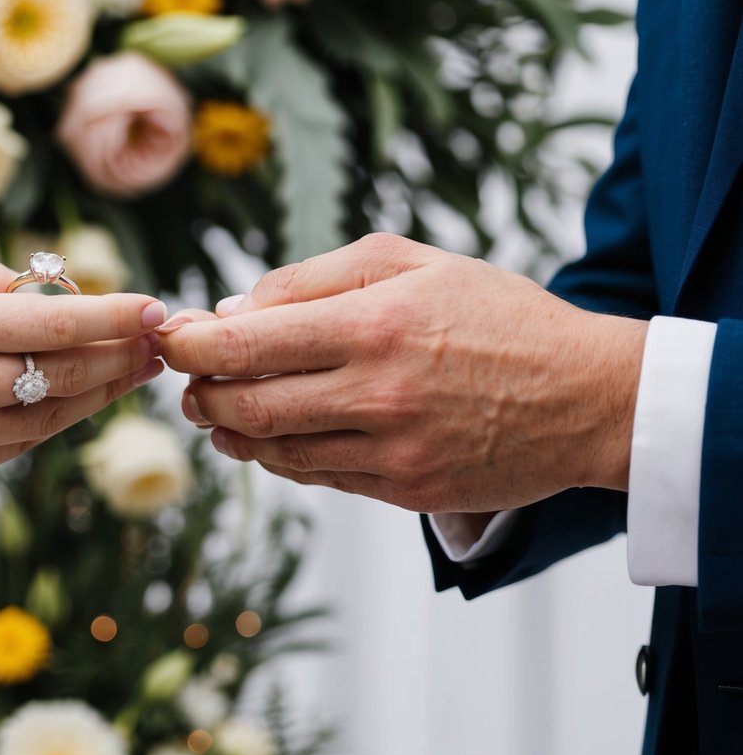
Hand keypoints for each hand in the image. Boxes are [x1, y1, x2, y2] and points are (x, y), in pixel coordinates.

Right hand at [0, 262, 166, 508]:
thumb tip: (37, 286)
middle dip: (126, 355)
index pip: (59, 321)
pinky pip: (22, 445)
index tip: (154, 308)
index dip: (117, 316)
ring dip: (104, 393)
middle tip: (162, 341)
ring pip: (57, 416)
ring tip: (137, 372)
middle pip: (71, 372)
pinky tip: (80, 402)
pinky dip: (57, 421)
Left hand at [157, 234, 647, 512]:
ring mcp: (393, 449)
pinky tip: (269, 438)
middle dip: (201, 393)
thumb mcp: (413, 263)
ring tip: (218, 411)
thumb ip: (316, 278)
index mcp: (375, 323)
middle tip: (187, 382)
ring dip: (232, 431)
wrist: (588, 394)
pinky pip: (319, 478)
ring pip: (276, 449)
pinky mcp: (408, 491)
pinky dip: (280, 458)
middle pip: (248, 404)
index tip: (167, 340)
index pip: (247, 343)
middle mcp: (378, 392)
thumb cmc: (497, 316)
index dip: (189, 347)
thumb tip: (233, 311)